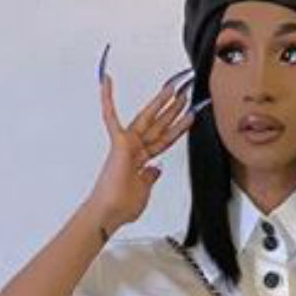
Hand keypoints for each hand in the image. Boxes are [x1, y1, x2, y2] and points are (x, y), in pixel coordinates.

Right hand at [86, 43, 198, 229]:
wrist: (110, 212)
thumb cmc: (122, 206)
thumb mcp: (145, 191)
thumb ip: (150, 178)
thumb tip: (156, 170)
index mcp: (142, 160)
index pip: (165, 139)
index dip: (179, 127)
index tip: (189, 115)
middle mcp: (135, 149)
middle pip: (160, 125)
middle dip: (174, 109)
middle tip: (185, 93)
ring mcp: (127, 145)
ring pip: (147, 118)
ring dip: (160, 102)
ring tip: (172, 87)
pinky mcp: (119, 144)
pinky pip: (111, 118)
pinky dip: (108, 100)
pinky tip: (107, 82)